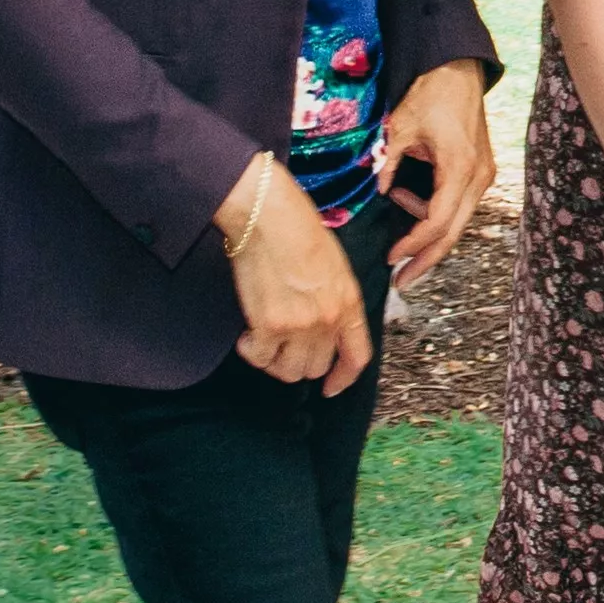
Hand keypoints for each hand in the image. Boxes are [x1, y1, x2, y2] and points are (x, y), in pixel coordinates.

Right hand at [219, 155, 370, 390]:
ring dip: (273, 361)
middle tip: (280, 346)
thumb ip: (336, 299)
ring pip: (288, 371)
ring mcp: (300, 326)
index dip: (343, 378)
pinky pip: (259, 358)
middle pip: (316, 367)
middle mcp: (329, 319)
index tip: (331, 387)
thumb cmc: (298, 229)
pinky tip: (246, 335)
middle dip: (298, 362)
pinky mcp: (269, 326)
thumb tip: (326, 323)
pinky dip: (250, 351)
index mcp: (349, 303)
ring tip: (263, 340)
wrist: (269, 215)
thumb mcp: (335, 265)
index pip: (357, 357)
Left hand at [377, 58, 496, 281]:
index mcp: (459, 168)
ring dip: (425, 228)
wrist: (457, 68)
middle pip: (453, 233)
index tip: (391, 259)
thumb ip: (387, 165)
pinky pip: (457, 204)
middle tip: (401, 282)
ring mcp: (483, 175)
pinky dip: (432, 209)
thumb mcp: (400, 128)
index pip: (437, 222)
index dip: (413, 245)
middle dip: (425, 260)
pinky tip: (406, 193)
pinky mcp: (479, 171)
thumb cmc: (430, 93)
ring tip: (395, 208)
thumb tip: (376, 195)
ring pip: (457, 221)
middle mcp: (478, 177)